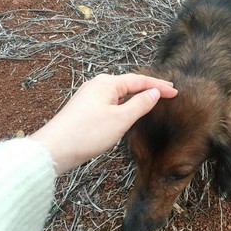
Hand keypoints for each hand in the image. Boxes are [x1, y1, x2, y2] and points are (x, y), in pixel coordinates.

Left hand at [30, 74, 177, 174]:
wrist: (55, 149)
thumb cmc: (87, 134)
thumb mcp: (120, 119)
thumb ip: (140, 104)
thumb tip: (153, 93)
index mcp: (107, 83)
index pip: (140, 80)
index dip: (159, 86)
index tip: (175, 92)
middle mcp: (97, 84)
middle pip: (129, 84)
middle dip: (149, 88)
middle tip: (168, 93)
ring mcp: (90, 96)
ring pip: (120, 93)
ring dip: (137, 96)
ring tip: (153, 100)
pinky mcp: (85, 108)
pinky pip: (111, 101)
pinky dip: (125, 104)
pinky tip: (129, 111)